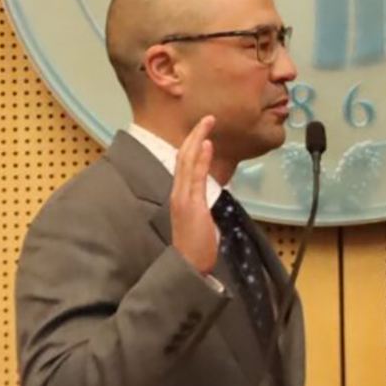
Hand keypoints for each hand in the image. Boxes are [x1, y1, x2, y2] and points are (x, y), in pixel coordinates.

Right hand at [170, 116, 217, 274]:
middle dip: (195, 135)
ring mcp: (182, 198)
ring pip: (187, 162)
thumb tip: (208, 198)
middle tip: (207, 118)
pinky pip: (195, 177)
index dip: (192, 145)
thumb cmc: (195, 249)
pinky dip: (200, 158)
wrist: (187, 267)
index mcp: (180, 196)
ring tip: (207, 122)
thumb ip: (200, 206)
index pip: (184, 165)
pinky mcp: (190, 205)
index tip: (203, 131)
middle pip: (183, 157)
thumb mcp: (199, 221)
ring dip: (197, 139)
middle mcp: (177, 193)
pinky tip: (206, 144)